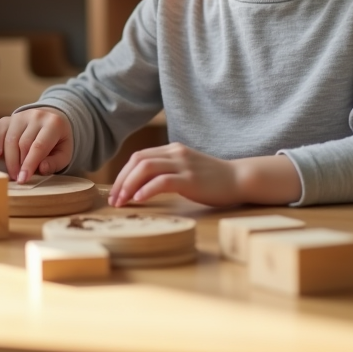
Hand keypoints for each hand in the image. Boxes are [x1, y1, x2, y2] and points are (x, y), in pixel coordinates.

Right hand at [0, 107, 72, 182]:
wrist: (51, 122)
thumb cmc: (57, 142)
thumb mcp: (64, 154)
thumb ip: (55, 162)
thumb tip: (42, 168)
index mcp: (54, 123)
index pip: (39, 146)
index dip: (29, 164)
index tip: (23, 179)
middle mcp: (36, 115)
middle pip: (22, 143)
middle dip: (18, 164)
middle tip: (18, 179)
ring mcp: (21, 115)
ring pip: (9, 138)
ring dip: (8, 158)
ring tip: (12, 172)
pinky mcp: (8, 118)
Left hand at [108, 143, 238, 207]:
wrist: (238, 179)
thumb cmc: (212, 179)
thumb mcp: (185, 169)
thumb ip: (167, 171)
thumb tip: (140, 187)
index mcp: (172, 149)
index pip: (138, 157)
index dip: (123, 174)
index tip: (115, 192)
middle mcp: (175, 153)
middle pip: (138, 160)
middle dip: (121, 180)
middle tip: (113, 200)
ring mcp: (183, 165)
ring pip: (146, 168)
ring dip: (129, 185)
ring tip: (122, 202)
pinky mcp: (190, 179)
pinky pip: (162, 181)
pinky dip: (146, 190)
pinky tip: (138, 200)